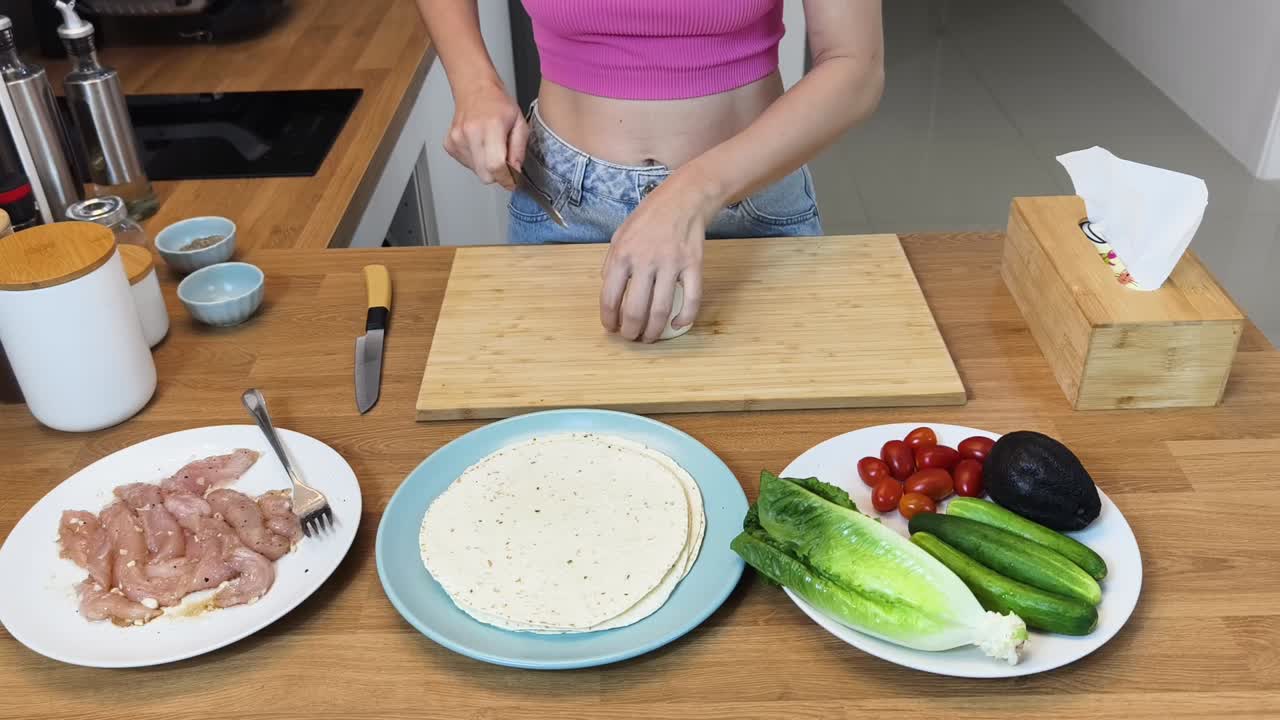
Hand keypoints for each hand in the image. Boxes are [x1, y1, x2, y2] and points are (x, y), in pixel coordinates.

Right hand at [444, 81, 527, 189]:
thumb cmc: (497, 103)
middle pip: (485, 174)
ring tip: (490, 145)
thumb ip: (519, 150)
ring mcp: (457, 139)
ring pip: (476, 172)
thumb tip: (515, 171)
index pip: (495, 166)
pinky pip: (467, 165)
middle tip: (504, 160)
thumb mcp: (519, 123)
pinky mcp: (450, 144)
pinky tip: (479, 144)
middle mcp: (470, 133)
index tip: (512, 181)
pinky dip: (476, 160)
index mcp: (490, 127)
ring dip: (486, 165)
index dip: (507, 179)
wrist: (475, 89)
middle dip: (497, 174)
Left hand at [600, 171, 721, 342]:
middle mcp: (645, 261)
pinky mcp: (693, 265)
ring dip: (654, 332)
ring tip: (650, 338)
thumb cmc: (650, 216)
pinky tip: (678, 325)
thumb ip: (611, 262)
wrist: (684, 198)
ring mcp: (671, 264)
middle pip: (635, 311)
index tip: (612, 328)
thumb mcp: (620, 234)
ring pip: (661, 311)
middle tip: (631, 338)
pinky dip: (685, 318)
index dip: (609, 320)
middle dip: (631, 332)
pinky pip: (692, 299)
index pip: (610, 298)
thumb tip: (607, 288)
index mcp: (623, 255)